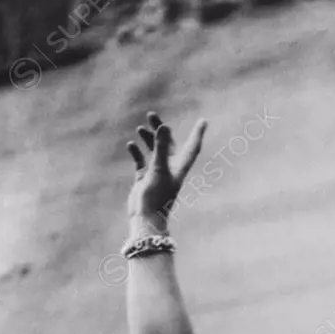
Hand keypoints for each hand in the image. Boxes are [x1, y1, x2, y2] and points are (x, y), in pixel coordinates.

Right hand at [126, 111, 207, 225]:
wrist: (146, 218)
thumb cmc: (156, 197)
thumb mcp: (158, 169)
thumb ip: (161, 147)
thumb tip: (164, 126)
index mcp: (179, 168)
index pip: (192, 147)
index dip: (197, 133)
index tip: (204, 121)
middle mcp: (170, 169)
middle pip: (168, 144)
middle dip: (161, 129)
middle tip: (151, 115)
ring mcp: (157, 174)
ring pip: (154, 151)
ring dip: (148, 139)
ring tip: (139, 128)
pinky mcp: (144, 179)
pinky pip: (141, 161)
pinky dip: (137, 152)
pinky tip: (131, 145)